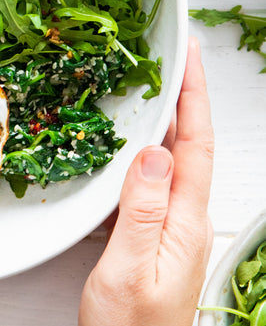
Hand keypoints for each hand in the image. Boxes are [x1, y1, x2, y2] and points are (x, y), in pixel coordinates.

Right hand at [79, 36, 213, 325]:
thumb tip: (153, 154)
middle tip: (171, 56)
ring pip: (173, 157)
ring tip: (154, 83)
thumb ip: (142, 211)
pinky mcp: (155, 229)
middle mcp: (185, 217)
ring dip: (167, 116)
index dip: (194, 96)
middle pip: (190, 142)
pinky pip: (154, 175)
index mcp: (185, 221)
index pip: (196, 145)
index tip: (189, 57)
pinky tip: (132, 137)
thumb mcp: (129, 270)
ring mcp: (172, 223)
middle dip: (184, 94)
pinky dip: (147, 145)